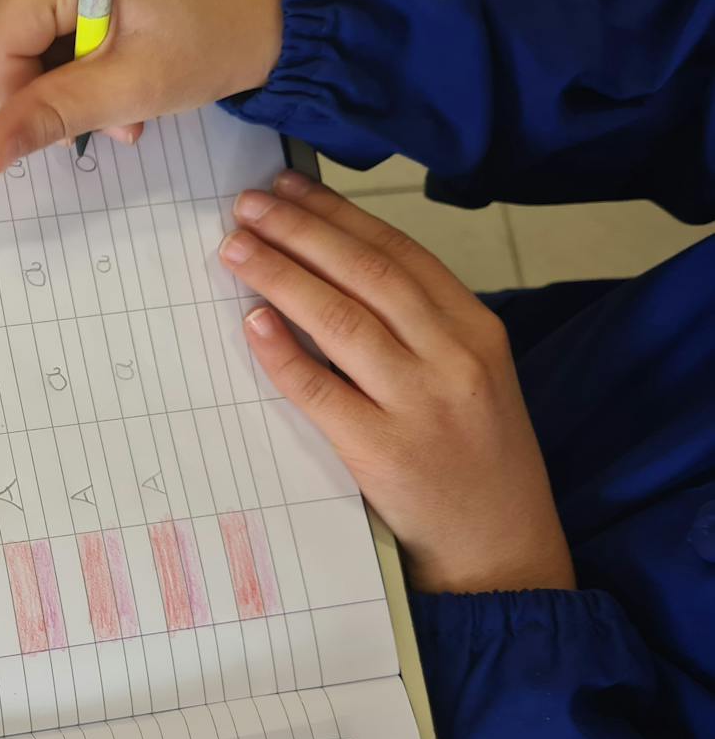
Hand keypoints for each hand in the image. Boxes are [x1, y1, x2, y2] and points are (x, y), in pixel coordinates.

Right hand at [0, 0, 282, 176]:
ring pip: (22, 33)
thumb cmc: (216, 41)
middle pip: (3, 32)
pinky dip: (74, 60)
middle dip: (42, 88)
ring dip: (62, 81)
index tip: (69, 125)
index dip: (16, 93)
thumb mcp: (133, 87)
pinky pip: (46, 22)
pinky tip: (115, 76)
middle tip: (104, 119)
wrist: (279, 8)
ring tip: (119, 106)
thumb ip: (53, 115)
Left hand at [219, 172, 574, 594]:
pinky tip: (251, 320)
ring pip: (339, 320)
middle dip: (300, 231)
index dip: (338, 214)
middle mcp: (453, 357)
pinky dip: (282, 352)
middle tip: (247, 204)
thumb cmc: (476, 458)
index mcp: (477, 329)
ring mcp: (418, 404)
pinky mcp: (381, 451)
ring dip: (280, 276)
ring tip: (236, 247)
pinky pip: (319, 390)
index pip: (398, 253)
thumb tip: (330, 267)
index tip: (288, 187)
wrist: (502, 551)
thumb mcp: (470, 375)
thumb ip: (418, 325)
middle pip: (365, 274)